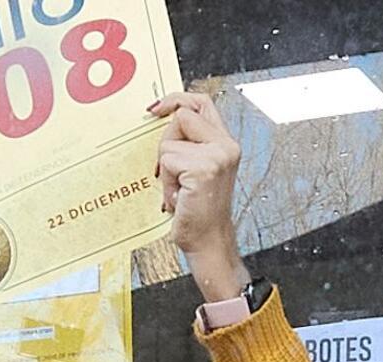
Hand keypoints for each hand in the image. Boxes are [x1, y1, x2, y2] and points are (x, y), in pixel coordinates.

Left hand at [148, 92, 247, 301]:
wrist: (208, 241)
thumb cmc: (198, 211)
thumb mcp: (196, 170)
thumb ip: (189, 144)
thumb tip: (162, 119)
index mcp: (225, 143)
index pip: (201, 102)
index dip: (176, 99)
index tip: (155, 109)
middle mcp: (226, 146)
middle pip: (181, 116)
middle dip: (166, 143)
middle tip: (172, 172)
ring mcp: (217, 156)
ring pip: (169, 143)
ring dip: (166, 170)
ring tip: (180, 190)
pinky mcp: (204, 169)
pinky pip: (168, 161)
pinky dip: (167, 182)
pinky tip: (179, 197)